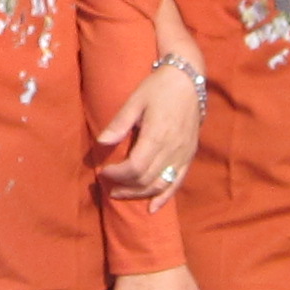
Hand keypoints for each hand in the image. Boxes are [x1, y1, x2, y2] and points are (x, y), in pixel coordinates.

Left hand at [94, 61, 200, 201]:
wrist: (188, 80)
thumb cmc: (158, 88)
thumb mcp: (135, 100)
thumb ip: (119, 124)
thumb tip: (100, 142)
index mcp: (157, 135)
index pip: (135, 167)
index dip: (117, 174)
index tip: (103, 171)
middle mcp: (172, 149)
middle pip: (146, 179)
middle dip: (124, 186)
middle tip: (107, 186)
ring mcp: (182, 154)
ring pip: (160, 185)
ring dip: (139, 194)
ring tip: (121, 194)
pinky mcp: (189, 156)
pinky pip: (177, 182)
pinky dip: (164, 197)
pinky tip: (152, 208)